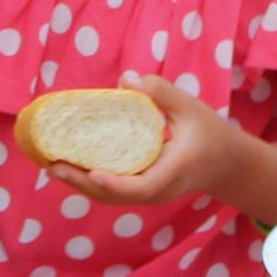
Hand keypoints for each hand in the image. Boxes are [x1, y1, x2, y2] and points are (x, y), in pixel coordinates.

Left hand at [38, 75, 261, 215]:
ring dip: (80, 185)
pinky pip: (112, 192)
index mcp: (172, 172)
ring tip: (50, 166)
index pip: (141, 187)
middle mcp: (158, 190)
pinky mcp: (142, 191)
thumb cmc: (209, 132)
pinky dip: (89, 183)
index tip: (92, 173)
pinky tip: (67, 168)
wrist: (226, 164)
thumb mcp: (191, 107)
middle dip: (82, 184)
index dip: (115, 184)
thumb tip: (125, 79)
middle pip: (116, 196)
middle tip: (52, 165)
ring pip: (110, 198)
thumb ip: (161, 92)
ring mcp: (149, 195)